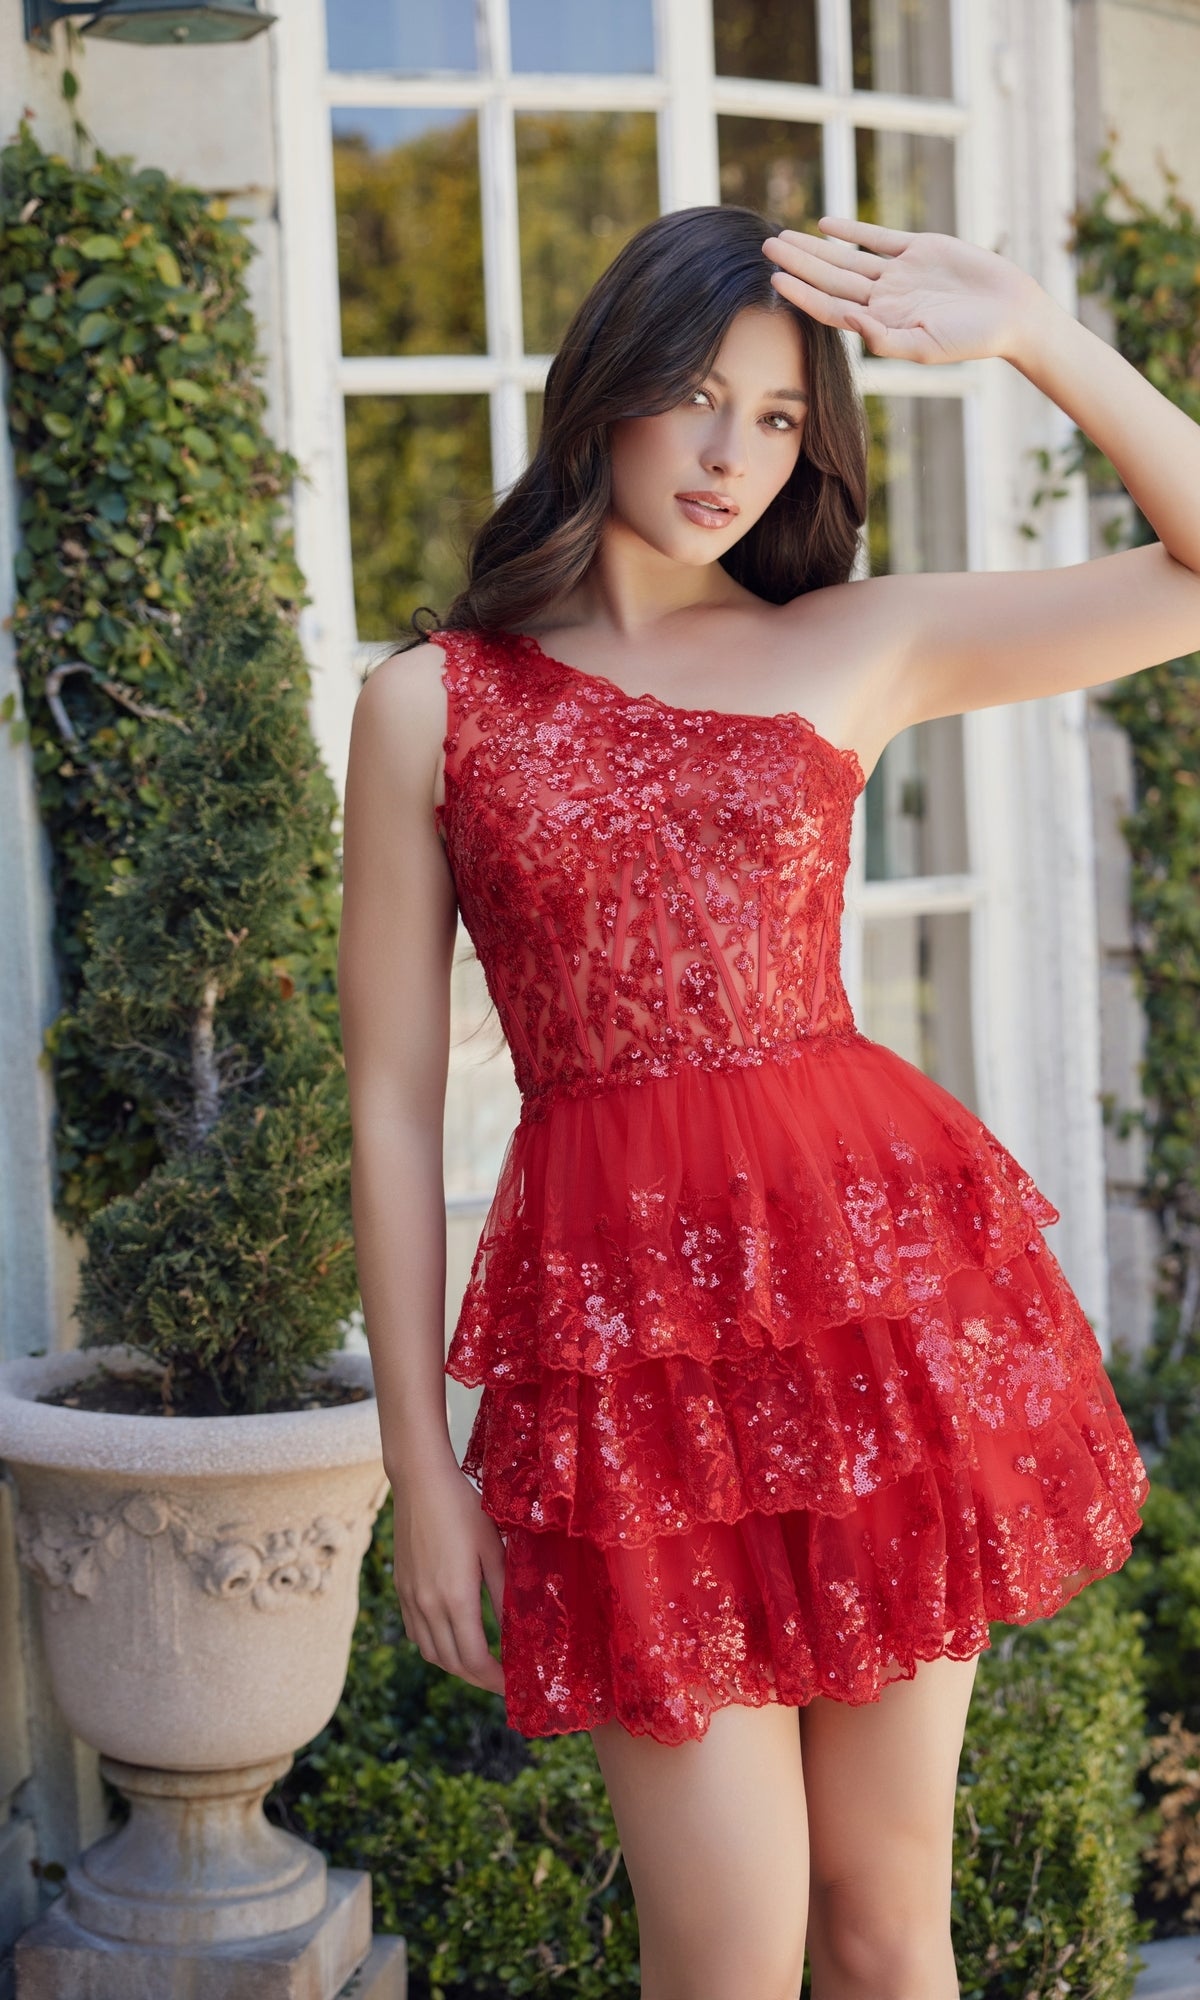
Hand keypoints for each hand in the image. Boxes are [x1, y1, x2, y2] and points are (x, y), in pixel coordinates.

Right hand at [389, 1459, 506, 1697]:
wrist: (420, 1482)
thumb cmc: (463, 1509)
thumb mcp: (493, 1548)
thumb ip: (504, 1592)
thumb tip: (518, 1629)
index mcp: (455, 1598)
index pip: (475, 1659)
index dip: (494, 1680)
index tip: (513, 1685)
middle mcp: (428, 1605)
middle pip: (452, 1663)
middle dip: (478, 1678)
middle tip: (502, 1680)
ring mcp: (410, 1598)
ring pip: (431, 1652)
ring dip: (456, 1665)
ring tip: (480, 1662)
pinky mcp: (401, 1588)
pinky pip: (416, 1633)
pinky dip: (436, 1646)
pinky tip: (451, 1637)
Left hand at [761, 216, 1053, 364]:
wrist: (1011, 312)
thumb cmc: (972, 339)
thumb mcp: (927, 346)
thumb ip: (887, 339)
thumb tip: (851, 322)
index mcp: (881, 323)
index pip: (831, 308)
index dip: (803, 295)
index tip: (776, 281)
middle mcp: (884, 299)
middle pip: (831, 278)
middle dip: (798, 263)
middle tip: (767, 247)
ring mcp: (899, 274)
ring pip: (847, 257)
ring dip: (816, 247)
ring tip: (784, 236)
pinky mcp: (918, 250)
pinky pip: (877, 238)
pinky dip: (852, 231)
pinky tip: (825, 224)